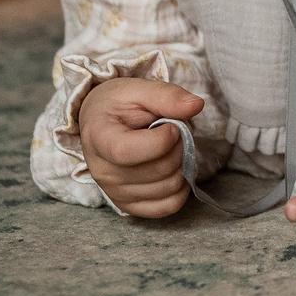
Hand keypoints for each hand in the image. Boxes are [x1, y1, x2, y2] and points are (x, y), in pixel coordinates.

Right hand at [78, 77, 204, 218]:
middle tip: (174, 130)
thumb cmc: (118, 104)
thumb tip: (196, 105)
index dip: (161, 139)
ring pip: (169, 187)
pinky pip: (167, 207)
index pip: (128, 152)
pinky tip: (175, 168)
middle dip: (179, 146)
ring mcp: (114, 192)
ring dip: (182, 163)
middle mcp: (102, 171)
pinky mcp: (128, 205)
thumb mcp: (138, 89)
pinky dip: (181, 188)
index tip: (170, 124)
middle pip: (158, 170)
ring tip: (170, 146)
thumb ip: (167, 95)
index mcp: (99, 138)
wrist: (100, 122)